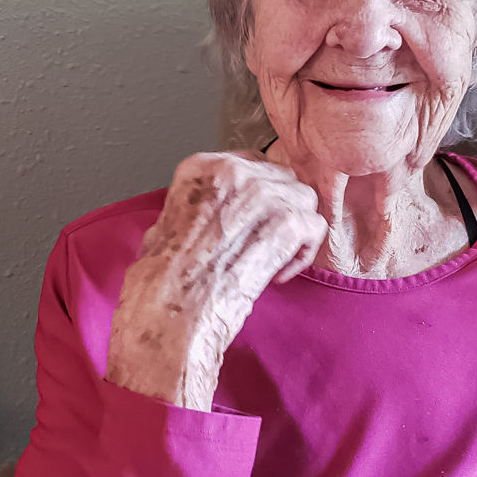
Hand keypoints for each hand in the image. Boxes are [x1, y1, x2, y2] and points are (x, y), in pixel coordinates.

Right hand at [106, 150, 327, 410]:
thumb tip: (215, 215)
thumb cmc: (161, 279)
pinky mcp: (285, 221)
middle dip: (280, 213)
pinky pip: (314, 227)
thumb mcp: (168, 225)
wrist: (169, 310)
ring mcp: (262, 193)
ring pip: (304, 201)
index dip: (260, 199)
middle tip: (265, 245)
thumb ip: (200, 208)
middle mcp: (233, 171)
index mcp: (201, 167)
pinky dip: (302, 255)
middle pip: (283, 180)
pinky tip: (277, 276)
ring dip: (294, 233)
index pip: (254, 165)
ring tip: (272, 262)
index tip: (252, 224)